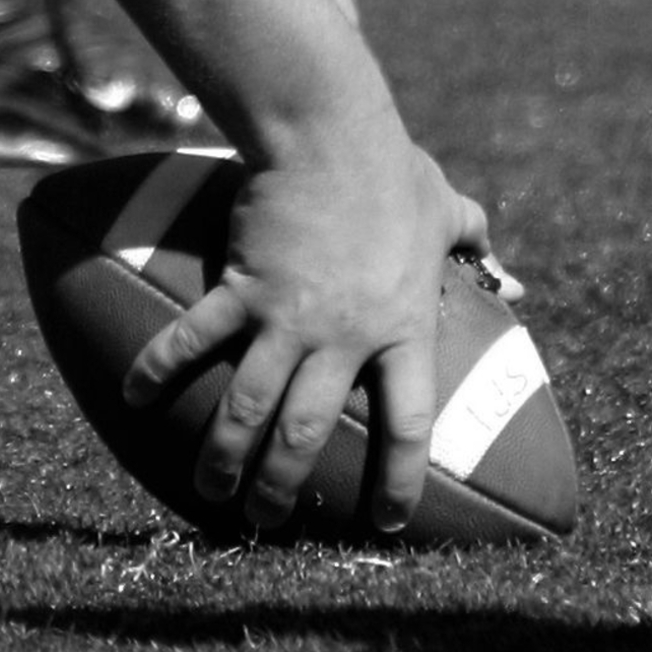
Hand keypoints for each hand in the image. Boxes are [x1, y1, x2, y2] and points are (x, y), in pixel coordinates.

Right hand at [121, 105, 489, 535]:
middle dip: (283, 485)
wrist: (326, 129)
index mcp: (402, 329)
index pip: (407, 427)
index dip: (398, 481)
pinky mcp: (242, 286)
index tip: (385, 521)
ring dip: (225, 454)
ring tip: (211, 491)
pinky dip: (162, 368)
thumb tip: (516, 280)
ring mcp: (287, 316)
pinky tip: (136, 399)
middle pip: (309, 434)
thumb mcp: (444, 209)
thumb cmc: (390, 168)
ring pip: (251, 406)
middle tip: (265, 521)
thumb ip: (478, 247)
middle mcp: (344, 338)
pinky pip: (196, 337)